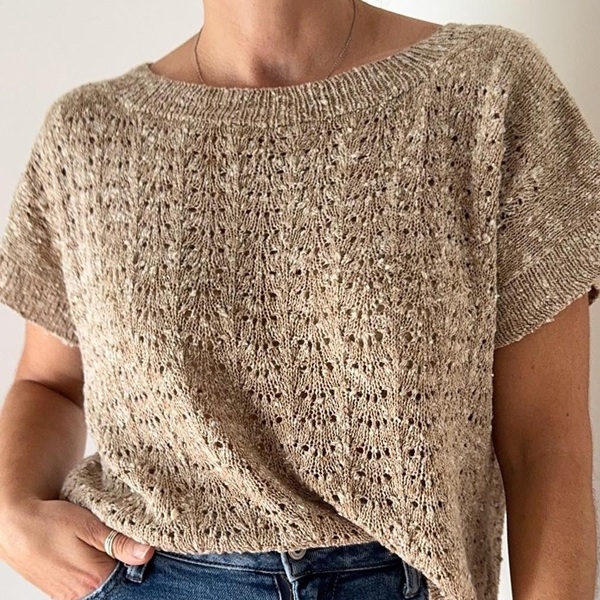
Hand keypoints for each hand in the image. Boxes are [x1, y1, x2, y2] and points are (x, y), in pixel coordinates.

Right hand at [0, 497, 154, 599]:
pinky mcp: (62, 592)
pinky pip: (88, 585)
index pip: (133, 574)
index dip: (140, 556)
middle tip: (122, 540)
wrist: (14, 526)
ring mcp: (71, 595)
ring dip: (109, 565)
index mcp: (95, 578)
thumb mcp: (88, 525)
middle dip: (124, 562)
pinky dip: (95, 570)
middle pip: (118, 581)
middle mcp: (83, 594)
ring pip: (104, 583)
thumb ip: (119, 542)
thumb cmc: (49, 522)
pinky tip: (93, 554)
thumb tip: (147, 553)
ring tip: (105, 545)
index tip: (141, 541)